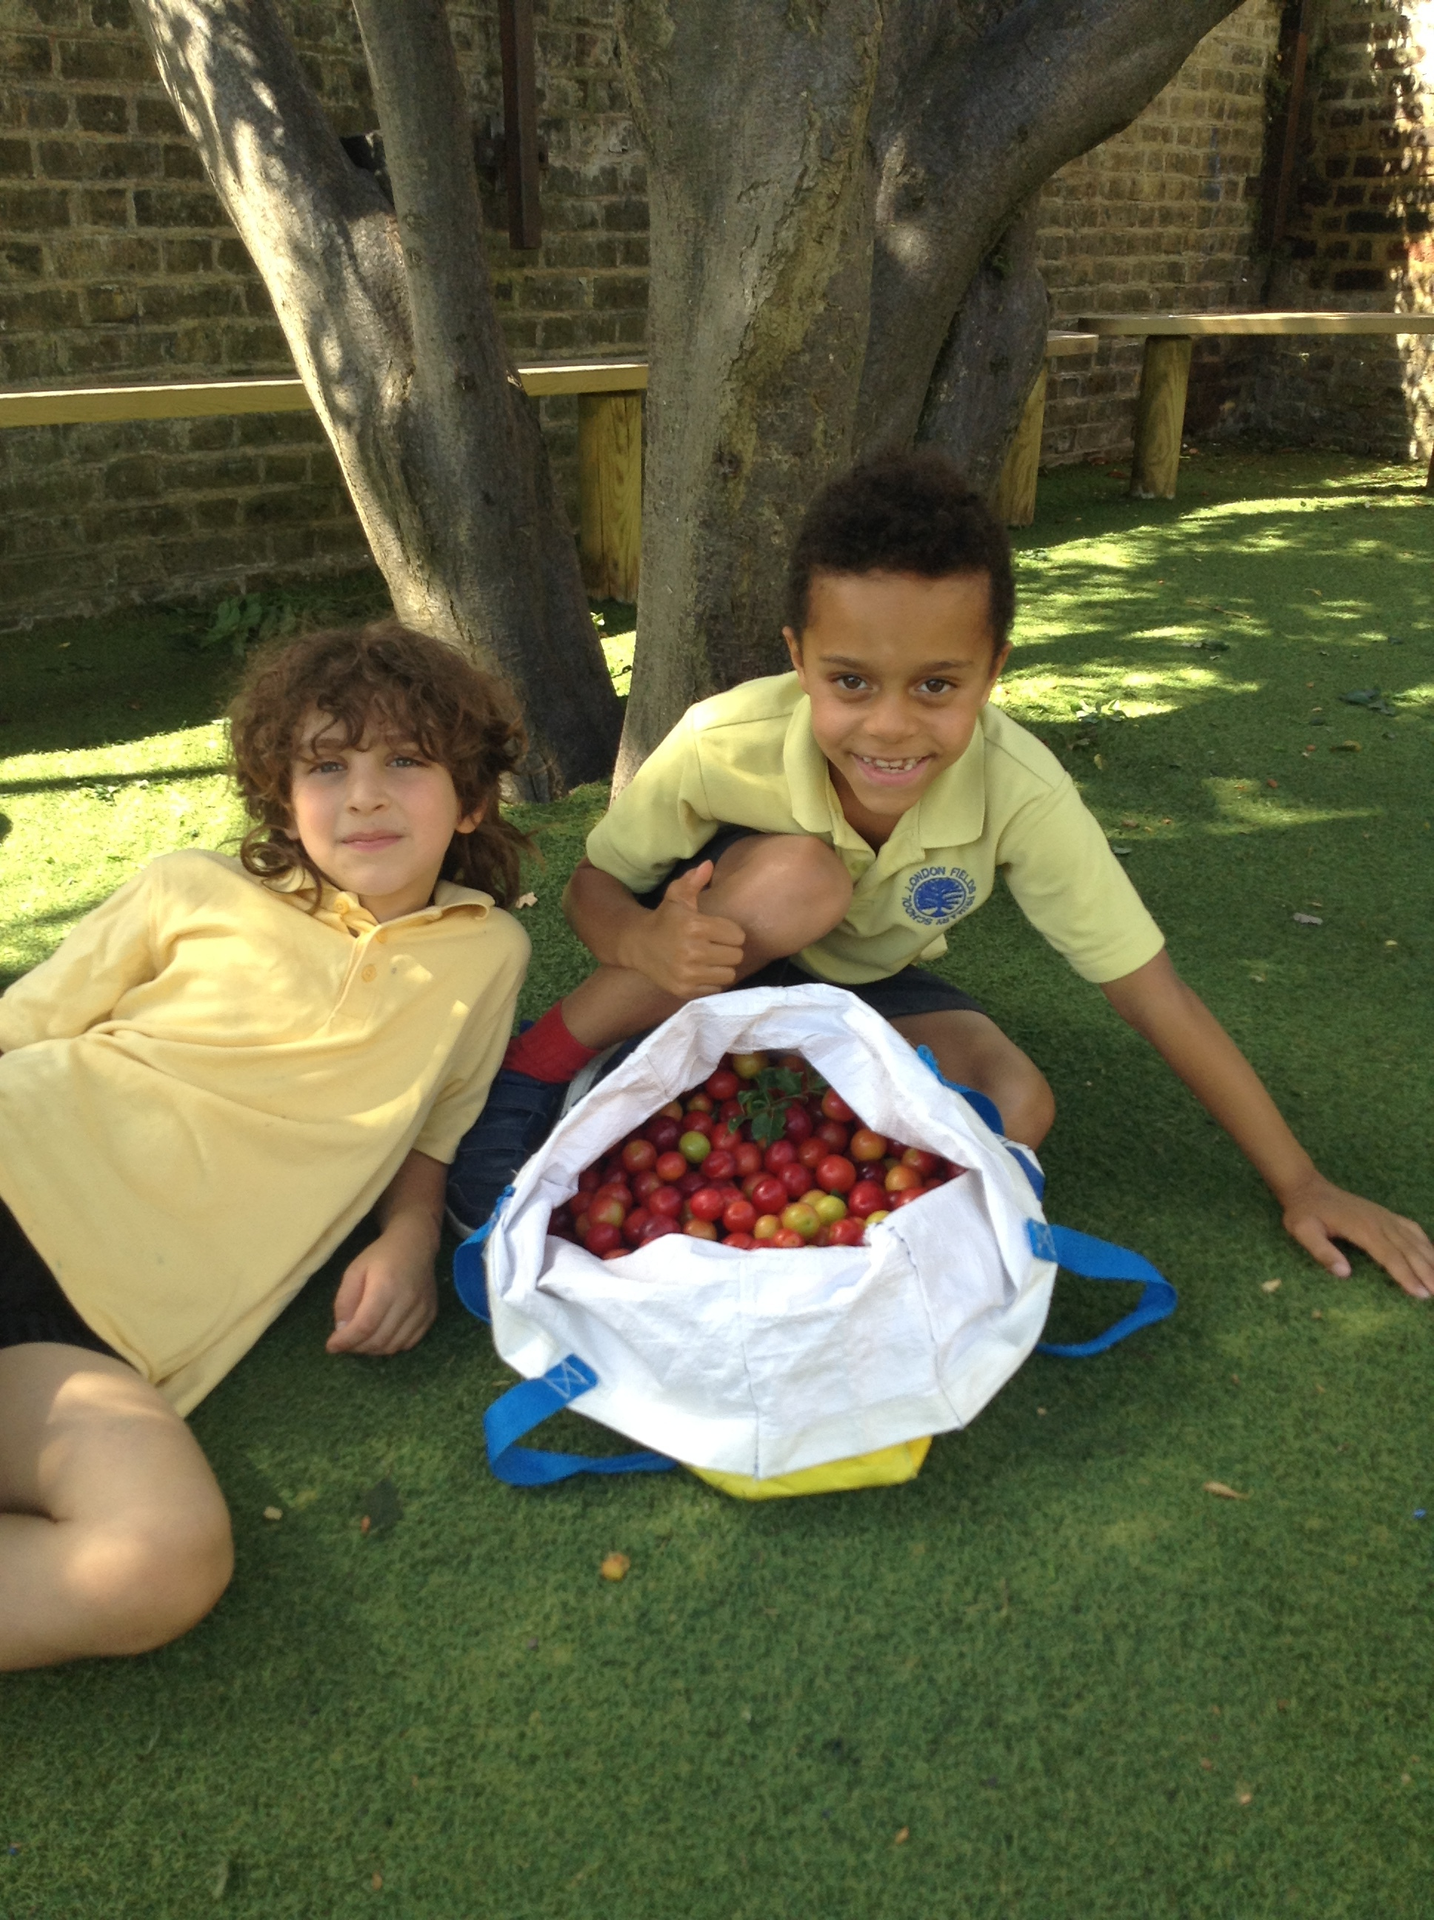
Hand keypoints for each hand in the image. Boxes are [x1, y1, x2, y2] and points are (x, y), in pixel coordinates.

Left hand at [327, 1218, 439, 1354]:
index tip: (332, 1346)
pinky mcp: (430, 1315)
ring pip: (393, 1346)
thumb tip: (342, 1330)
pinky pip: (409, 1343)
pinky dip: (391, 1346)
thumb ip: (344, 1300)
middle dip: (356, 1347)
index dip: (346, 1341)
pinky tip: (381, 1336)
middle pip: (379, 1340)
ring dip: (373, 1349)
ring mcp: (422, 1310)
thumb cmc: (381, 1256)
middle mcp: (408, 1301)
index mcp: (386, 1286)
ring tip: (361, 1340)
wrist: (415, 1245)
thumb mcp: (354, 1271)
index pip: (365, 1325)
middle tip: (345, 1342)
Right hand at [626, 860, 745, 998]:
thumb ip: (693, 881)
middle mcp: (693, 952)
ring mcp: (689, 974)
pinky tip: (701, 971)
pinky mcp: (685, 990)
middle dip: (728, 950)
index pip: (737, 936)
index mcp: (695, 926)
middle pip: (736, 956)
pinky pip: (716, 988)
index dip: (731, 932)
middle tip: (715, 945)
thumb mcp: (676, 896)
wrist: (638, 945)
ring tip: (710, 959)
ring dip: (723, 966)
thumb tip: (709, 864)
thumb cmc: (664, 919)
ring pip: (729, 974)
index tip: (719, 931)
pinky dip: (712, 981)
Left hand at [1280, 1172, 1433, 1299]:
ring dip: (1431, 1260)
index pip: (1390, 1256)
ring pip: (1415, 1240)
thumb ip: (1323, 1252)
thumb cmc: (1304, 1212)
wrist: (1307, 1187)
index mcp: (1363, 1228)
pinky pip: (1412, 1229)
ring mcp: (1385, 1217)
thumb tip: (1344, 1273)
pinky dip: (1426, 1243)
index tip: (1420, 1294)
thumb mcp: (1303, 1232)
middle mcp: (1380, 1221)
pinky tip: (1433, 1254)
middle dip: (1427, 1273)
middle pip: (1410, 1251)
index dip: (1406, 1276)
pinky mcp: (1385, 1215)